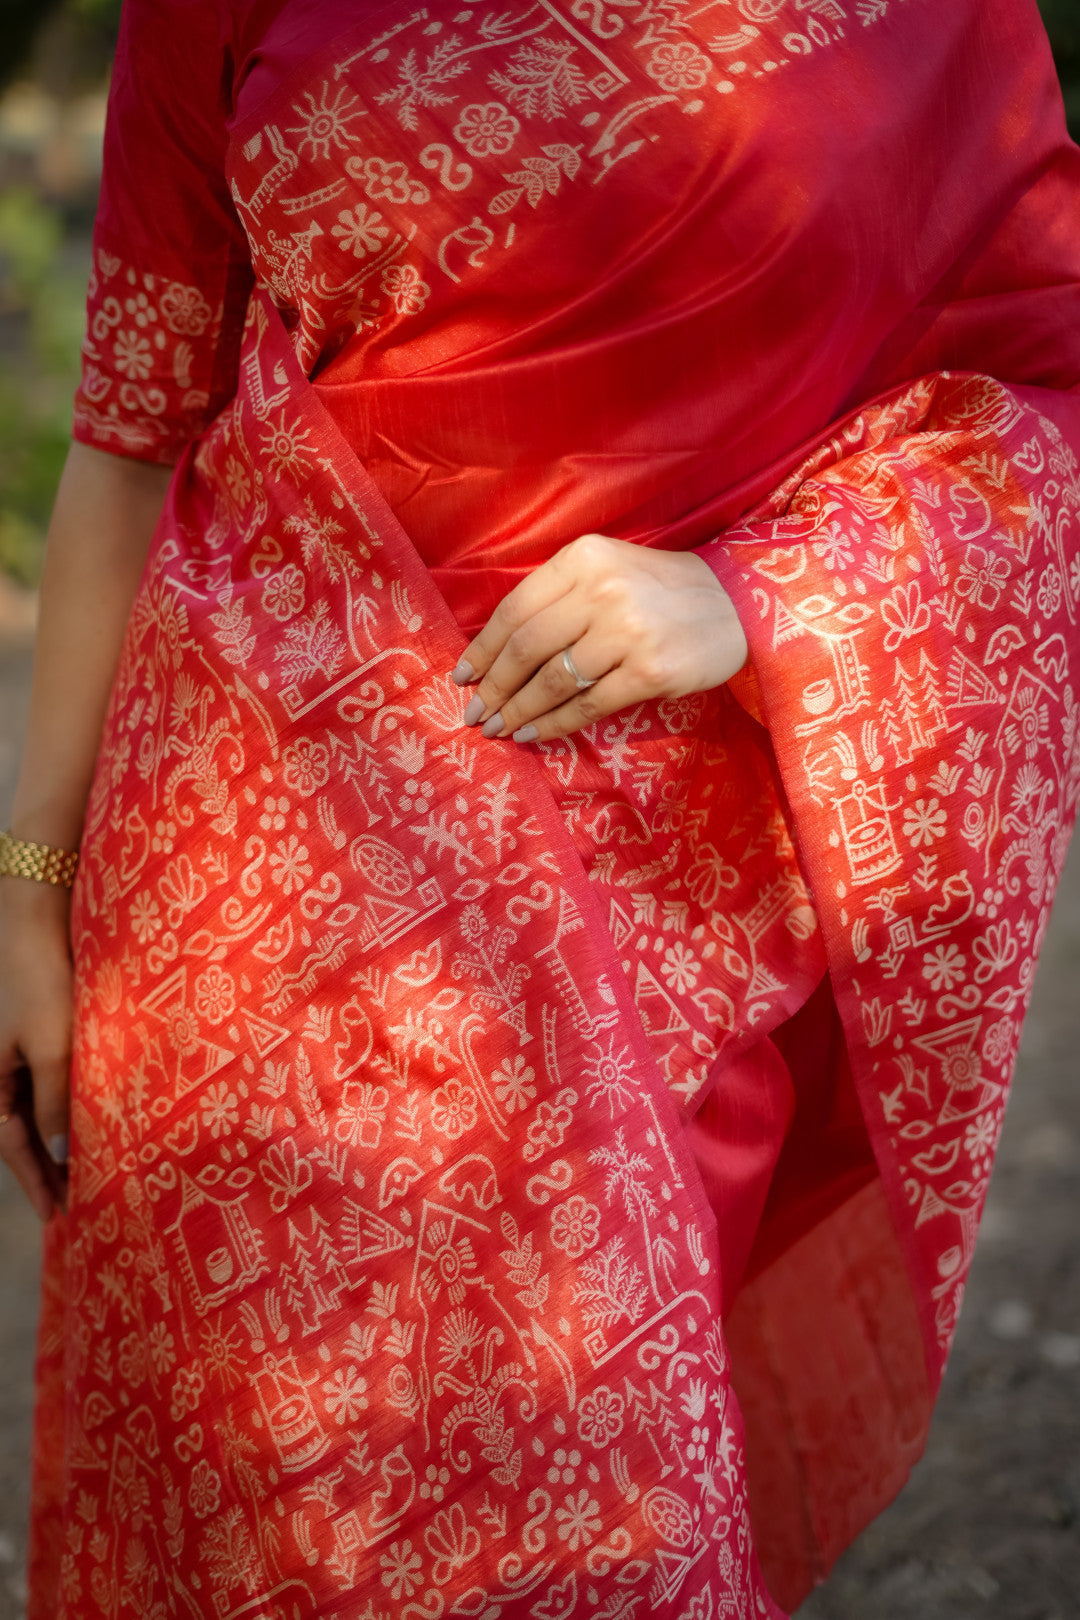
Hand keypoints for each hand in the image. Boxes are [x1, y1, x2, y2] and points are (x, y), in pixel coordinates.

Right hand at [0, 882, 72, 1220]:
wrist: (31, 917)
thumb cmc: (39, 980)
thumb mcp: (51, 1046)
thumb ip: (55, 1100)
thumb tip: (60, 1149)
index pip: (11, 1146)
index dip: (36, 1181)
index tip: (59, 1215)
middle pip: (20, 1132)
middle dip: (46, 1168)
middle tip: (75, 1204)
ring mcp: (12, 1050)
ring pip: (34, 1108)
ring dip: (58, 1138)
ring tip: (86, 1170)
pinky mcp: (33, 1031)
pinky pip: (45, 1080)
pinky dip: (64, 1105)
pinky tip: (87, 1117)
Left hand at [452, 533, 747, 742]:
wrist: (739, 604)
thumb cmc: (663, 590)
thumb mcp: (609, 570)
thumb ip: (559, 597)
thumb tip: (497, 651)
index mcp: (585, 558)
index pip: (515, 608)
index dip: (483, 648)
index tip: (463, 676)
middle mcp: (602, 591)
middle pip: (526, 647)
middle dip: (494, 687)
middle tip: (476, 714)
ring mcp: (627, 632)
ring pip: (553, 681)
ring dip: (519, 711)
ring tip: (500, 729)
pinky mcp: (650, 672)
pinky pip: (587, 705)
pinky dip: (555, 724)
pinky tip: (535, 734)